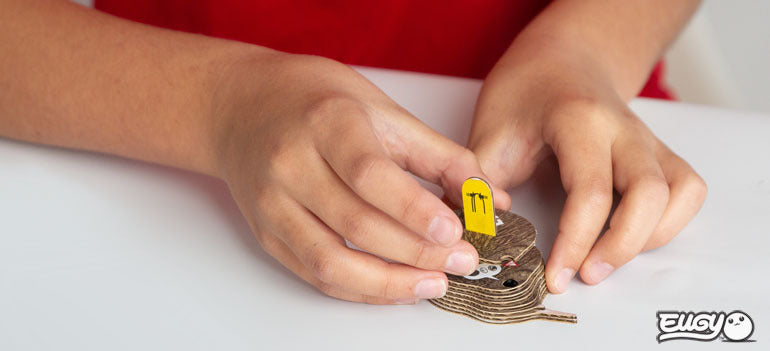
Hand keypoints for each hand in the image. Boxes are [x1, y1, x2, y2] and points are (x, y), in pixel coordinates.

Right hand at [212, 53, 510, 303]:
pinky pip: (315, 275)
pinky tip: (395, 286)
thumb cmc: (314, 100)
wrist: (242, 106)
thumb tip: (485, 200)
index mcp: (326, 123)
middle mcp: (291, 165)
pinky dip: (361, 289)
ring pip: (331, 263)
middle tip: (462, 260)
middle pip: (357, 225)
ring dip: (390, 284)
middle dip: (418, 253)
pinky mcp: (267, 234)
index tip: (456, 230)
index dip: (415, 210)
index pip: (370, 175)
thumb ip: (438, 155)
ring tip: (434, 284)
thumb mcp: (382, 109)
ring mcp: (274, 204)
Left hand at [468, 56, 705, 292]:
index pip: (590, 191)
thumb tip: (487, 230)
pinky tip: (633, 236)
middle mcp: (623, 128)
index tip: (555, 276)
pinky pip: (687, 190)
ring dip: (649, 238)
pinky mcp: (659, 152)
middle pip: (648, 195)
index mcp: (578, 120)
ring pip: (679, 193)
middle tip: (585, 275)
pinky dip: (670, 222)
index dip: (574, 242)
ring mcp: (647, 139)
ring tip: (606, 258)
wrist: (561, 61)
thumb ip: (481, 182)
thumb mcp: (487, 132)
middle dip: (619, 247)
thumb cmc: (523, 95)